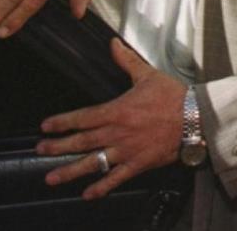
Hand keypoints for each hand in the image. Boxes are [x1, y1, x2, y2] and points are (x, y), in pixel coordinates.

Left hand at [37, 39, 185, 199]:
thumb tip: (113, 43)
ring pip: (93, 163)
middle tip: (40, 150)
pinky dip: (101, 187)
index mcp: (117, 111)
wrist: (196, 119)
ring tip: (51, 177)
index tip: (45, 126)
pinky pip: (116, 179)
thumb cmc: (173, 97)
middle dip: (58, 147)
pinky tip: (87, 193)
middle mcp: (117, 133)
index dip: (62, 122)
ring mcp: (127, 151)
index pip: (82, 117)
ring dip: (70, 171)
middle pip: (81, 141)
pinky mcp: (138, 164)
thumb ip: (126, 60)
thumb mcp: (147, 74)